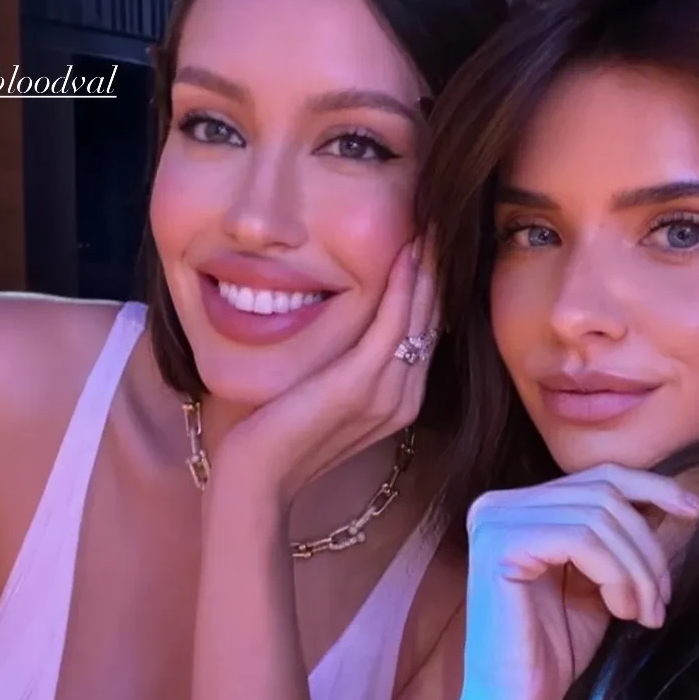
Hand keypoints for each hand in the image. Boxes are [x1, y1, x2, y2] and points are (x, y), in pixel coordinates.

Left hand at [209, 234, 436, 502]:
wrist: (257, 481)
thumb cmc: (277, 436)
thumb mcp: (322, 393)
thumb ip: (346, 363)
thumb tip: (348, 323)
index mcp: (399, 400)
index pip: (425, 331)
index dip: (431, 285)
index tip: (431, 240)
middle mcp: (403, 398)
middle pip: (432, 320)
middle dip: (438, 269)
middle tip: (442, 218)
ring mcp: (388, 394)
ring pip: (421, 317)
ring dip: (429, 268)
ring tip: (432, 224)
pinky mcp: (362, 385)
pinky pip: (394, 323)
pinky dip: (404, 285)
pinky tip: (408, 252)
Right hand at [459, 465, 698, 699]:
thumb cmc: (553, 650)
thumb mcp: (597, 581)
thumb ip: (618, 539)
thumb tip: (670, 499)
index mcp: (518, 506)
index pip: (599, 477)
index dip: (654, 487)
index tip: (696, 510)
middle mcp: (498, 504)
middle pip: (604, 494)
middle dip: (648, 548)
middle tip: (662, 601)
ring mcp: (495, 521)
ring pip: (599, 517)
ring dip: (637, 569)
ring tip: (643, 614)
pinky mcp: (500, 545)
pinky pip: (581, 539)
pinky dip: (616, 575)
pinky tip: (620, 612)